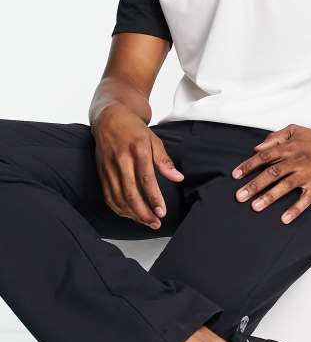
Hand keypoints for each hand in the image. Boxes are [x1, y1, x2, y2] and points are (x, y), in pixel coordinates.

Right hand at [92, 104, 183, 229]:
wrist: (110, 119)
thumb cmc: (134, 130)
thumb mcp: (154, 140)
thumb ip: (164, 161)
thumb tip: (178, 178)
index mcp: (137, 149)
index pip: (145, 178)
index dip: (154, 197)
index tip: (162, 211)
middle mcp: (121, 159)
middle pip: (130, 192)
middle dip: (143, 211)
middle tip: (155, 222)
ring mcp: (108, 167)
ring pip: (118, 197)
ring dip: (132, 213)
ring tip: (147, 222)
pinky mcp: (101, 173)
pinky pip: (108, 196)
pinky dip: (119, 209)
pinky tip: (131, 215)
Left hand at [231, 123, 310, 223]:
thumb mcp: (294, 130)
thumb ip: (275, 137)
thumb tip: (257, 148)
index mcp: (288, 148)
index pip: (264, 157)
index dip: (248, 166)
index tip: (235, 175)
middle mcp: (296, 161)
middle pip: (271, 173)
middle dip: (254, 185)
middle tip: (239, 196)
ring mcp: (307, 174)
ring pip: (285, 186)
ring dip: (270, 197)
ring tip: (255, 207)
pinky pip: (305, 200)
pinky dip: (295, 209)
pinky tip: (285, 219)